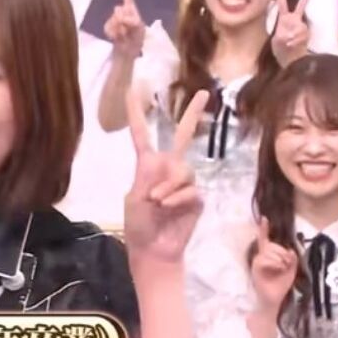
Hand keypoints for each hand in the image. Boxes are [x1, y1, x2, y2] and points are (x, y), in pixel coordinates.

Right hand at [104, 0, 145, 60]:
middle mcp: (122, 10)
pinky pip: (107, 27)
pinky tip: (117, 38)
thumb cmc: (136, 40)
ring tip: (123, 36)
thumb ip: (131, 20)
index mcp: (131, 8)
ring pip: (112, 20)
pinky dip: (112, 33)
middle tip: (128, 31)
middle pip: (118, 11)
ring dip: (118, 29)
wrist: (127, 53)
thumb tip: (119, 11)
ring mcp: (113, 18)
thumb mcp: (138, 29)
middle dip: (122, 21)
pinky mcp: (108, 26)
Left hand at [124, 88, 207, 267]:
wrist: (153, 249)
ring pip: (184, 170)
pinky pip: (190, 189)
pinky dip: (178, 198)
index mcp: (147, 165)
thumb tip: (169, 166)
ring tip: (158, 202)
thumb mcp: (134, 198)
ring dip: (170, 186)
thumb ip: (150, 178)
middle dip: (192, 114)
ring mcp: (183, 182)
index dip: (136, 111)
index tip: (134, 87)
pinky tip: (169, 208)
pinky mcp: (196, 197)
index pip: (142, 134)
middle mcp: (167, 168)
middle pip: (182, 135)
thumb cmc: (138, 225)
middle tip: (204, 93)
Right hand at [250, 217, 298, 313]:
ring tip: (283, 268)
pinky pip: (265, 259)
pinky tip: (278, 269)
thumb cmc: (281, 284)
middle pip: (272, 245)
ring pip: (270, 252)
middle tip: (288, 264)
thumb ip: (292, 259)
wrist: (274, 298)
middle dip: (283, 253)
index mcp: (268, 255)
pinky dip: (275, 263)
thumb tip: (290, 250)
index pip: (265, 239)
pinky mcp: (256, 267)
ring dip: (281, 259)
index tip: (264, 218)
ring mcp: (257, 261)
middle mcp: (261, 256)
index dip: (264, 229)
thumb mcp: (291, 269)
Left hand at [271, 0, 313, 66]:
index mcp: (284, 19)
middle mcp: (294, 20)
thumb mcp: (276, 41)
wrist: (291, 60)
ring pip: (298, 28)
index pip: (281, 2)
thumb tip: (291, 36)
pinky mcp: (307, 33)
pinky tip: (294, 46)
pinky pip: (301, 36)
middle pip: (299, 5)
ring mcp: (301, 26)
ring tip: (289, 45)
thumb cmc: (282, 50)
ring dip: (293, 38)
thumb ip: (282, 36)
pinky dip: (296, 42)